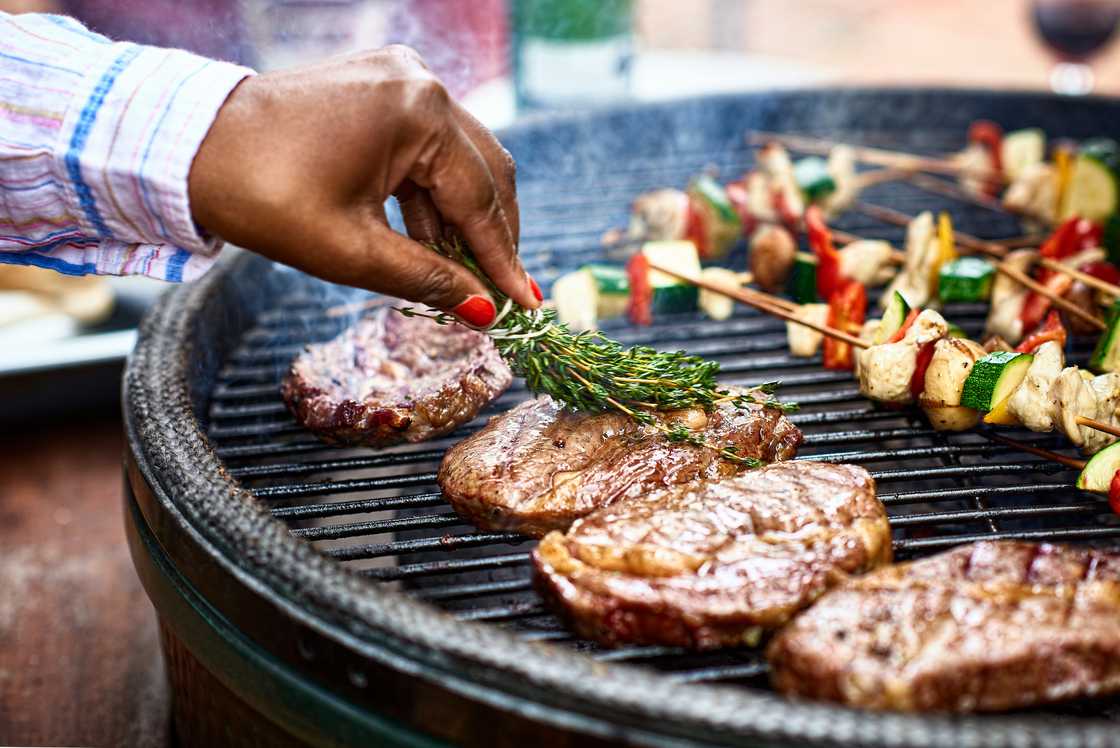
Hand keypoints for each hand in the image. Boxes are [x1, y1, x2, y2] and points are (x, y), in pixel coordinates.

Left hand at [188, 46, 539, 324]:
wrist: (189, 149)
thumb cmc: (262, 195)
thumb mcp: (352, 251)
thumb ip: (428, 279)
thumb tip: (482, 310)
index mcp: (419, 113)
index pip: (481, 199)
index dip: (504, 260)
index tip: (527, 303)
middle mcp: (420, 83)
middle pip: (486, 170)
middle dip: (494, 236)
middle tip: (504, 292)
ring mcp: (400, 78)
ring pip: (459, 160)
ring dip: (463, 219)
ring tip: (465, 276)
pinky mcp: (379, 86)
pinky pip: (427, 146)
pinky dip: (432, 195)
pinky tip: (432, 241)